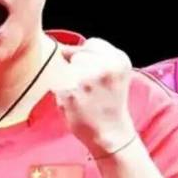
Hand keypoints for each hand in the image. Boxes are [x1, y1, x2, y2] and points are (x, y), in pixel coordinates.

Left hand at [53, 38, 137, 157]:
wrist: (112, 132)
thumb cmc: (110, 100)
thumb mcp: (115, 72)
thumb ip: (95, 54)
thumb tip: (62, 49)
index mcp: (120, 60)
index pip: (92, 44)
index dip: (91, 60)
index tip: (100, 78)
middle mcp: (106, 67)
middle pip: (77, 56)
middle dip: (80, 70)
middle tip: (93, 90)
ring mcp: (87, 80)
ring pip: (66, 69)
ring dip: (70, 81)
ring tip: (85, 96)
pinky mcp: (71, 93)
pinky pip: (57, 84)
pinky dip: (63, 94)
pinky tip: (77, 104)